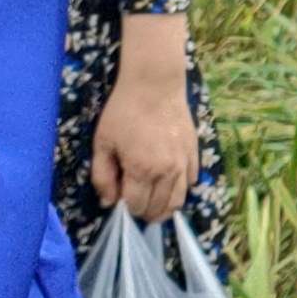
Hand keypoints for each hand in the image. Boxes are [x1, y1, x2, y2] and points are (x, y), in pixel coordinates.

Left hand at [90, 19, 200, 221]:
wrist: (155, 85)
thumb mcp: (102, 143)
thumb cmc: (123, 112)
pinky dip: (181, 188)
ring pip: (179, 200)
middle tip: (134, 202)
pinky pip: (191, 181)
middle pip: (159, 209)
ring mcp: (184, 164)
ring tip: (153, 204)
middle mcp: (167, 172)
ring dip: (165, 208)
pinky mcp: (194, 153)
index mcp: (141, 170)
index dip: (125, 209)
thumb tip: (108, 202)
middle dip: (144, 213)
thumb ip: (102, 176)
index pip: (136, 207)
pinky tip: (169, 182)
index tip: (118, 199)